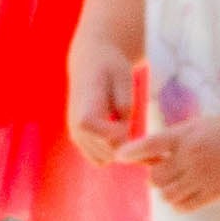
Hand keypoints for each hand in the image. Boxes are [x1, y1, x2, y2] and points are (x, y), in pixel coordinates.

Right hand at [65, 34, 149, 165]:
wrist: (91, 61)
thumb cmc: (110, 67)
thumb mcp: (123, 79)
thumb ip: (124, 105)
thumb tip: (126, 131)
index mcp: (85, 117)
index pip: (113, 142)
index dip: (129, 135)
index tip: (136, 120)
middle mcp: (77, 131)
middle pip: (111, 154)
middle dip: (128, 146)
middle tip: (142, 129)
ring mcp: (78, 138)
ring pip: (106, 159)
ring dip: (122, 150)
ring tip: (135, 130)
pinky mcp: (81, 140)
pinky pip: (101, 157)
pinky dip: (114, 151)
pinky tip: (127, 135)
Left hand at [113, 106, 219, 208]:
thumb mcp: (210, 125)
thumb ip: (185, 138)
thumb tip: (160, 155)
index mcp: (189, 133)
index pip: (151, 144)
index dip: (132, 152)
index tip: (119, 157)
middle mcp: (191, 156)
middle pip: (156, 176)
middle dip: (157, 175)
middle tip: (165, 172)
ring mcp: (203, 177)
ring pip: (168, 193)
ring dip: (169, 190)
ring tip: (180, 184)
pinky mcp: (215, 194)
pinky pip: (185, 206)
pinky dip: (180, 203)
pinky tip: (188, 195)